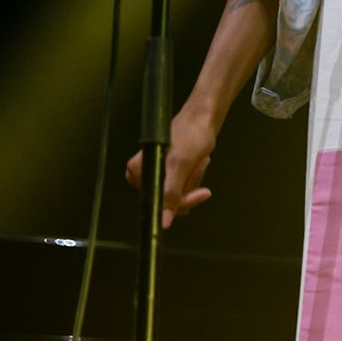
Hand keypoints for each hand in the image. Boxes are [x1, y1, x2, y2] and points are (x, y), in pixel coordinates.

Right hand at [125, 109, 216, 228]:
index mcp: (137, 171)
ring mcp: (156, 175)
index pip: (157, 204)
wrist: (203, 118)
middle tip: (198, 165)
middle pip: (169, 203)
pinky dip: (194, 178)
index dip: (180, 201)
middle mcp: (143, 175)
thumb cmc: (190, 135)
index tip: (201, 193)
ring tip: (198, 160)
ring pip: (178, 197)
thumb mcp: (180, 164)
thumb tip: (163, 222)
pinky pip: (183, 189)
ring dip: (194, 180)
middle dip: (189, 186)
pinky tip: (198, 163)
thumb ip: (170, 193)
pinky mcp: (168, 175)